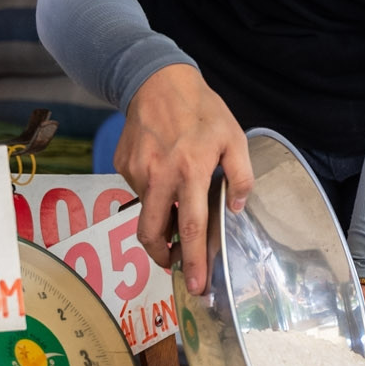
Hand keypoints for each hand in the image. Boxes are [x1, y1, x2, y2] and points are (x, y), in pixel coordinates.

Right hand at [116, 65, 253, 293]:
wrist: (156, 80)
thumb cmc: (202, 110)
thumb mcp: (234, 137)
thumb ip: (241, 175)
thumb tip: (237, 209)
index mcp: (191, 171)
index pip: (192, 228)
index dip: (194, 261)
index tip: (195, 285)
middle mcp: (160, 176)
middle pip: (153, 233)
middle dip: (162, 257)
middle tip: (175, 265)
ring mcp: (137, 171)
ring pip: (145, 213)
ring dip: (160, 224)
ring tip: (175, 218)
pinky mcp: (123, 165)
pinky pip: (138, 191)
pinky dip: (152, 194)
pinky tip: (164, 176)